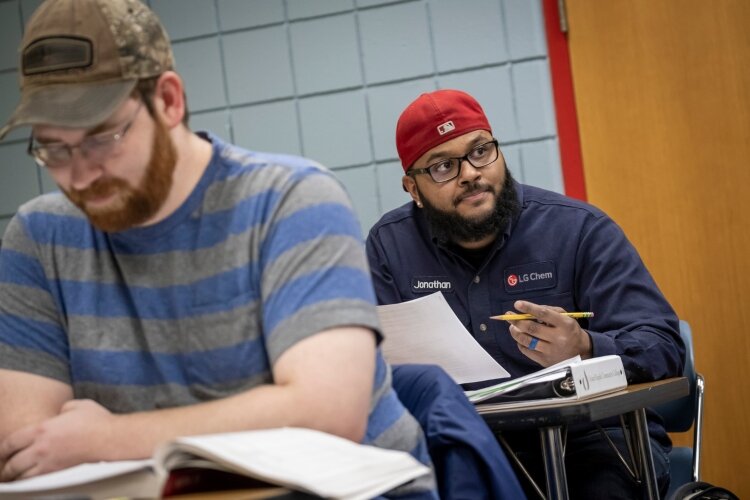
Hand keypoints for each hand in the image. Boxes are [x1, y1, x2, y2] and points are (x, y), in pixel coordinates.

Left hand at [0, 399, 115, 480]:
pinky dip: (29, 481)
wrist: (109, 439)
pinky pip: (36, 481)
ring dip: (15, 476)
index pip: (11, 442)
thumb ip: (62, 409)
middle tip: (3, 467)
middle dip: (5, 466)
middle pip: (12, 463)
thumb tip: (60, 413)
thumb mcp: (76, 405)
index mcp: (41, 429)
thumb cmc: (96, 421)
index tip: (2, 450)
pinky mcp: (59, 472)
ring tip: (13, 476)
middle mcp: (41, 448)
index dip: (2, 448)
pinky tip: (29, 479)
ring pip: (22, 476)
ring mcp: (49, 463)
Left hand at [504, 300, 592, 366]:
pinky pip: (527, 351)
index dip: (529, 308)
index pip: (544, 314)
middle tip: (508, 316)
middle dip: (517, 321)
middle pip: (532, 328)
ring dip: (515, 332)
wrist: (582, 352)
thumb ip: (549, 310)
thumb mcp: (566, 317)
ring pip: (527, 340)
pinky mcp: (545, 361)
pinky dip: (520, 343)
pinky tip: (520, 338)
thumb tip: (528, 310)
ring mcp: (551, 351)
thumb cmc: (570, 331)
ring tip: (512, 327)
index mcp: (565, 324)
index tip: (517, 304)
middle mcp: (558, 338)